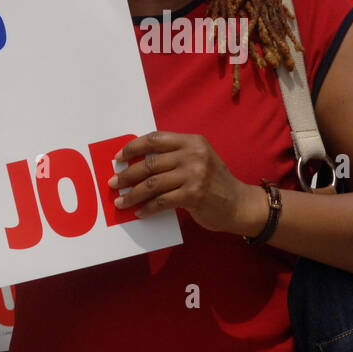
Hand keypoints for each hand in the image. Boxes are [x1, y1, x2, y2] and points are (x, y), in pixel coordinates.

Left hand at [108, 131, 261, 235]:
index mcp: (192, 142)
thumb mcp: (198, 160)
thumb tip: (137, 163)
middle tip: (113, 183)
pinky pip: (161, 201)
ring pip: (152, 184)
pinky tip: (139, 212)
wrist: (239, 204)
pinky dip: (147, 208)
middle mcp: (193, 154)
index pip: (156, 139)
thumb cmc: (214, 183)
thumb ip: (174, 157)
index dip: (134, 147)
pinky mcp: (194, 195)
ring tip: (121, 201)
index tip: (119, 158)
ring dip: (132, 194)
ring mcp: (195, 174)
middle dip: (127, 174)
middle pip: (150, 163)